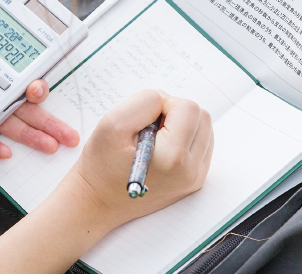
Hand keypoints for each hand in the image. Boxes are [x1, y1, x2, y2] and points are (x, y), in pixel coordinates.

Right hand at [63, 90, 213, 227]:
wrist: (97, 202)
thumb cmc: (100, 167)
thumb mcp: (113, 124)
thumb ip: (144, 102)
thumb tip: (166, 99)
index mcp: (172, 158)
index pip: (188, 108)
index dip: (164, 104)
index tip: (144, 120)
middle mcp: (190, 171)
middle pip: (202, 118)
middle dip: (176, 114)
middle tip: (149, 127)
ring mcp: (194, 178)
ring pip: (204, 130)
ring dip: (182, 125)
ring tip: (155, 139)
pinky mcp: (193, 181)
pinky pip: (201, 146)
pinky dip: (184, 139)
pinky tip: (162, 147)